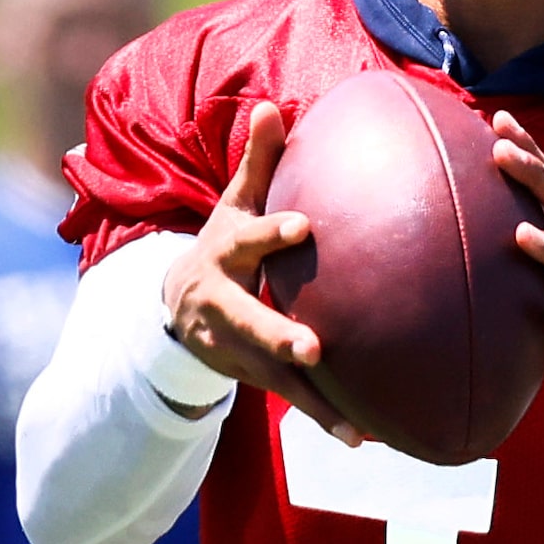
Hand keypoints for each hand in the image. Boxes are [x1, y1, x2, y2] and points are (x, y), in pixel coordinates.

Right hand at [159, 100, 358, 444]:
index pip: (248, 239)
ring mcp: (233, 348)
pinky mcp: (251, 378)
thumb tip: (273, 106)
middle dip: (276, 337)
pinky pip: (292, 401)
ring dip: (312, 401)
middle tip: (313, 348)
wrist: (175, 305)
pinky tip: (368, 437)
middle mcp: (222, 306)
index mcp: (223, 254)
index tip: (304, 227)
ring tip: (355, 425)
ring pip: (272, 376)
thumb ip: (259, 162)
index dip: (271, 233)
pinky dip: (327, 419)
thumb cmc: (227, 242)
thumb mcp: (236, 204)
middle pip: (248, 323)